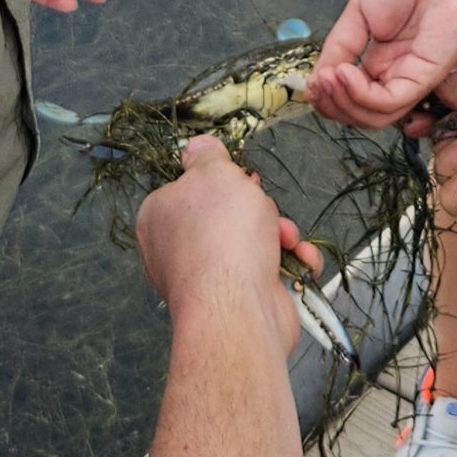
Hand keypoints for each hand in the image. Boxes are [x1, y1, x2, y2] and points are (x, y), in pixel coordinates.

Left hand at [135, 137, 323, 355]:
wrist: (239, 309)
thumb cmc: (221, 235)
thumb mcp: (214, 173)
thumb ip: (207, 156)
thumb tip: (196, 147)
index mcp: (158, 217)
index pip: (190, 188)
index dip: (222, 182)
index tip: (241, 182)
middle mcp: (176, 250)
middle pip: (227, 214)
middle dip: (259, 211)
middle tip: (264, 212)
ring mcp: (207, 279)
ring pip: (253, 240)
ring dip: (280, 235)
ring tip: (286, 240)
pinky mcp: (238, 300)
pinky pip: (267, 270)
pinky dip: (289, 263)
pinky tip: (298, 261)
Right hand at [306, 0, 456, 127]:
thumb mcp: (359, 13)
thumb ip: (339, 47)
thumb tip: (317, 78)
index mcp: (383, 62)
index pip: (352, 98)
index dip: (328, 97)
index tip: (311, 83)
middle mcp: (398, 74)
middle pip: (362, 115)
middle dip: (332, 106)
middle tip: (316, 86)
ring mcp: (414, 77)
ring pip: (375, 116)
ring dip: (343, 102)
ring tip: (327, 79)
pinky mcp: (428, 75)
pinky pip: (391, 101)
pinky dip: (361, 94)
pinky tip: (344, 73)